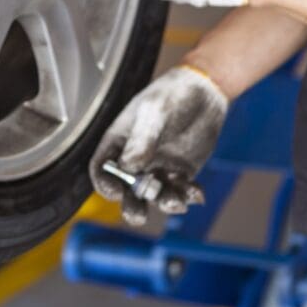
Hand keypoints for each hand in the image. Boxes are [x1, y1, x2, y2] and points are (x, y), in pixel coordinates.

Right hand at [89, 66, 227, 225]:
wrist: (204, 91)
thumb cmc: (171, 95)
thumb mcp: (154, 113)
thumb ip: (142, 140)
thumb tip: (129, 167)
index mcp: (119, 142)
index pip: (102, 168)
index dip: (104, 183)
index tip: (116, 191)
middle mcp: (136, 159)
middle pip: (127, 190)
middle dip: (131, 206)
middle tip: (138, 216)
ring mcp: (158, 167)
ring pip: (155, 196)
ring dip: (164, 203)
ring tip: (177, 202)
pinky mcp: (181, 173)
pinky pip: (181, 192)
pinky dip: (188, 196)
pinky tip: (197, 193)